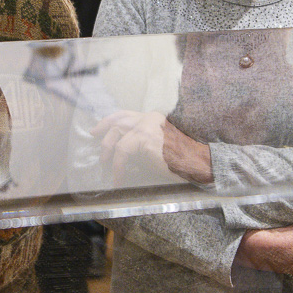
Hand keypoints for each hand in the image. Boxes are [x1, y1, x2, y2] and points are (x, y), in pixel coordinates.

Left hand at [93, 109, 211, 183]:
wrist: (196, 163)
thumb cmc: (179, 160)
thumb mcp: (155, 149)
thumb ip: (139, 146)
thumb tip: (120, 154)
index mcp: (152, 118)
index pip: (125, 114)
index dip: (108, 121)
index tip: (97, 130)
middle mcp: (148, 118)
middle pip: (118, 121)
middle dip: (103, 133)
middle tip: (97, 147)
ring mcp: (146, 126)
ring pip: (117, 135)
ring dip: (108, 153)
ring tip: (107, 167)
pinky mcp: (145, 138)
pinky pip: (122, 151)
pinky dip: (117, 166)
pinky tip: (119, 178)